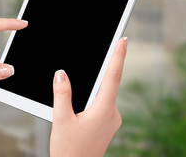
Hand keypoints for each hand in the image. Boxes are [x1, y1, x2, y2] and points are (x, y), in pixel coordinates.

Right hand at [50, 37, 126, 156]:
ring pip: (103, 95)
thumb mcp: (61, 120)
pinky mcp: (107, 125)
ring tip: (79, 94)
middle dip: (102, 70)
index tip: (124, 40)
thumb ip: (62, 94)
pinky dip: (93, 99)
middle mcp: (112, 114)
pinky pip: (102, 104)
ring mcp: (112, 120)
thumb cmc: (70, 151)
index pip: (113, 76)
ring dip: (94, 88)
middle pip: (108, 84)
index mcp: (103, 110)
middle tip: (101, 51)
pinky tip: (80, 105)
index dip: (118, 56)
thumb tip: (61, 74)